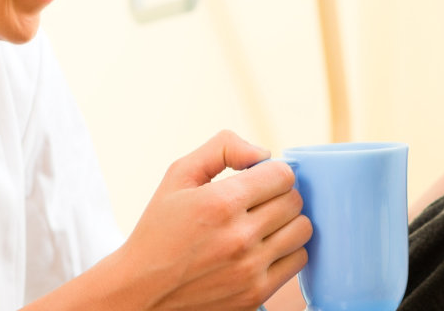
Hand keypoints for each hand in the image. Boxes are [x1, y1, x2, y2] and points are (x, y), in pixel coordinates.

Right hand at [111, 130, 312, 309]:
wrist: (142, 291)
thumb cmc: (159, 230)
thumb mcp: (177, 176)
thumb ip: (221, 150)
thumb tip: (263, 153)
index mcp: (220, 203)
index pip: (282, 175)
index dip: (271, 172)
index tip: (257, 180)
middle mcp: (239, 237)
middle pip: (294, 201)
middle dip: (279, 195)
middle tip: (257, 202)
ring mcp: (249, 269)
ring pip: (302, 230)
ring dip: (287, 222)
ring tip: (263, 224)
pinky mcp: (256, 294)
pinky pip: (298, 260)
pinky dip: (286, 250)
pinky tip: (263, 248)